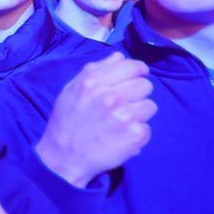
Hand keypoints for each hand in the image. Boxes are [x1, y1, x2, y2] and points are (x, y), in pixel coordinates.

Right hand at [36, 52, 156, 187]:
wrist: (63, 157)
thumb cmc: (66, 122)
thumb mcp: (70, 90)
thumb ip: (94, 70)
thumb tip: (119, 56)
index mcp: (94, 82)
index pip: (133, 66)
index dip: (137, 72)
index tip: (135, 78)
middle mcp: (111, 96)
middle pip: (145, 85)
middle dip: (136, 94)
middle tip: (122, 105)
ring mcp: (125, 116)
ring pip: (150, 106)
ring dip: (138, 114)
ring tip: (121, 122)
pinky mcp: (135, 135)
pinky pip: (147, 128)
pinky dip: (136, 133)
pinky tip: (120, 137)